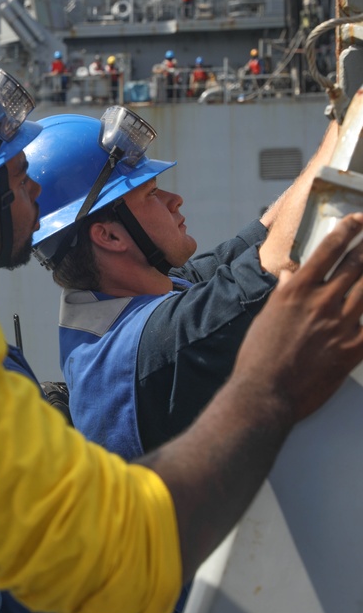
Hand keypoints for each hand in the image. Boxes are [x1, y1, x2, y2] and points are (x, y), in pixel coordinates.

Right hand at [233, 213, 362, 421]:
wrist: (265, 392)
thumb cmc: (259, 356)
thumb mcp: (266, 318)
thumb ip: (283, 295)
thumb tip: (290, 277)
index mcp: (297, 292)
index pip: (328, 251)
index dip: (346, 231)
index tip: (357, 220)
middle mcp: (322, 302)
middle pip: (357, 264)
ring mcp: (341, 324)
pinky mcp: (354, 348)